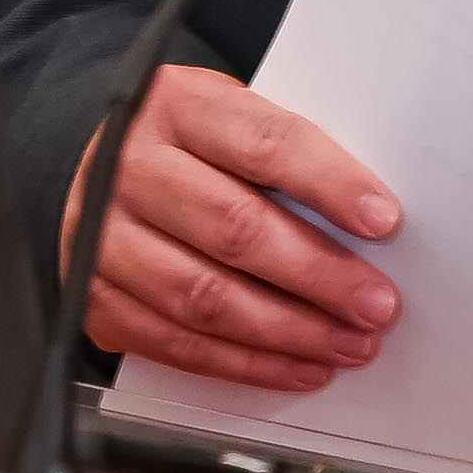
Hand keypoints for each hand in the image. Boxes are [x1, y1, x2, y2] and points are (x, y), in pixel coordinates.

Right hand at [64, 65, 401, 392]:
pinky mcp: (95, 297)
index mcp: (176, 107)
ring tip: (347, 343)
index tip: (382, 219)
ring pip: (206, 296)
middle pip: (235, 228)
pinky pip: (178, 343)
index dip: (327, 184)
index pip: (263, 143)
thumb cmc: (183, 145)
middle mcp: (129, 168)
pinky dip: (247, 363)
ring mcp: (102, 237)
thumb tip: (369, 220)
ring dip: (289, 330)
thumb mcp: (228, 117)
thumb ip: (284, 155)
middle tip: (375, 303)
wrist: (90, 167)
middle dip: (318, 274)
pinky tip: (296, 365)